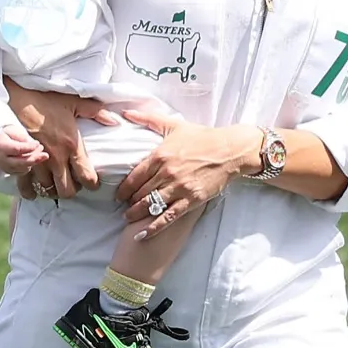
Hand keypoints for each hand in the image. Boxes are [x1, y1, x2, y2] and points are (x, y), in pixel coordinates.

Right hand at [0, 122, 46, 177]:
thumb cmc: (6, 135)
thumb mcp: (12, 131)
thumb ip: (22, 138)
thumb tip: (34, 145)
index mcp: (1, 147)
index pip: (17, 149)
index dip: (29, 147)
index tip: (37, 143)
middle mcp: (2, 160)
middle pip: (21, 162)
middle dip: (34, 159)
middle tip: (46, 155)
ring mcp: (6, 168)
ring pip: (24, 168)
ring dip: (34, 160)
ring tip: (40, 150)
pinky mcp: (10, 173)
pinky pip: (23, 171)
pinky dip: (30, 165)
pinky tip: (34, 156)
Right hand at [4, 82, 120, 199]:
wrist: (18, 95)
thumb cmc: (46, 98)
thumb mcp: (74, 101)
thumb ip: (96, 112)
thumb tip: (115, 120)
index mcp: (71, 144)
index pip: (86, 178)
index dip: (92, 185)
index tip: (92, 182)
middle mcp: (55, 157)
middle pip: (67, 191)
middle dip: (72, 190)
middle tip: (73, 182)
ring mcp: (37, 160)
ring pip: (48, 190)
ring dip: (53, 189)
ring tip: (56, 182)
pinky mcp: (21, 159)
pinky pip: (25, 185)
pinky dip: (31, 190)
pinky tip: (35, 188)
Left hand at [113, 113, 256, 239]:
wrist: (230, 150)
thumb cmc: (202, 137)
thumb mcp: (174, 125)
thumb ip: (148, 119)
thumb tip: (126, 112)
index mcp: (160, 156)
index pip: (134, 177)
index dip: (123, 188)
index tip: (117, 195)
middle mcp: (166, 173)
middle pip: (140, 193)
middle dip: (129, 202)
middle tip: (123, 207)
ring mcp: (179, 188)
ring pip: (151, 205)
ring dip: (136, 214)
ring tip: (128, 218)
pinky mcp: (191, 200)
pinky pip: (168, 217)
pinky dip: (154, 227)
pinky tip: (142, 234)